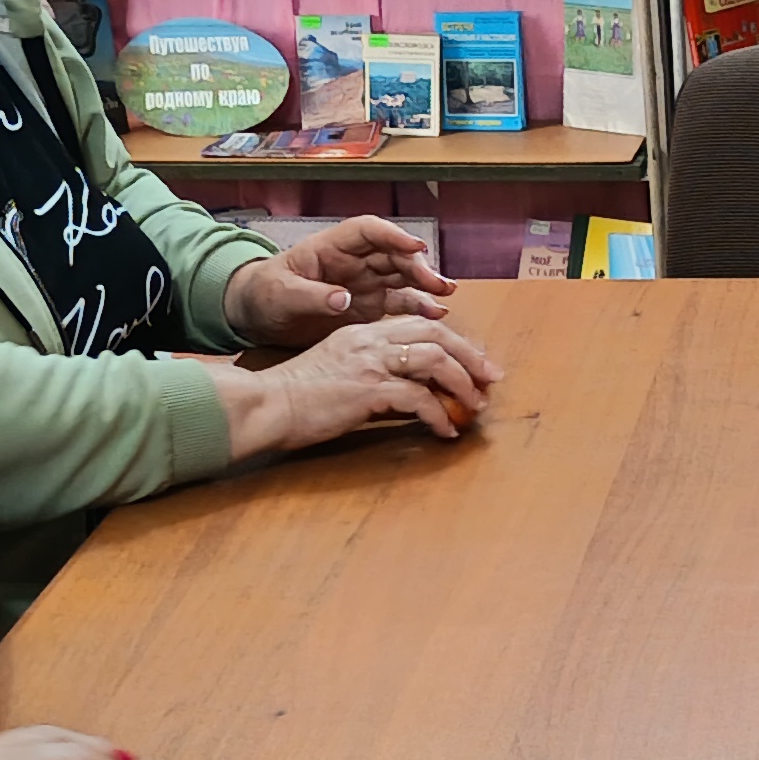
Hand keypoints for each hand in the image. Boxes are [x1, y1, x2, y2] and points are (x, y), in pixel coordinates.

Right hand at [222, 315, 498, 461]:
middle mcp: (370, 340)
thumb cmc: (296, 397)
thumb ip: (372, 374)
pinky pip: (418, 399)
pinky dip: (438, 415)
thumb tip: (408, 395)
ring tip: (475, 406)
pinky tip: (445, 431)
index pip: (420, 327)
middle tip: (491, 379)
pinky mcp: (368, 388)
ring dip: (462, 384)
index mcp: (363, 332)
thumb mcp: (338, 373)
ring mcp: (370, 361)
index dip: (454, 344)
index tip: (473, 363)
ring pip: (435, 360)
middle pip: (436, 335)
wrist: (267, 405)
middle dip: (470, 356)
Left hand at [223, 217, 452, 348]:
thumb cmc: (264, 295)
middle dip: (417, 266)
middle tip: (437, 284)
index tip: (415, 248)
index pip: (367, 231)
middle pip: (392, 254)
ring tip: (445, 296)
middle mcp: (353, 261)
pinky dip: (417, 306)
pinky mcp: (369, 306)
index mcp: (330, 247)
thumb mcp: (281, 295)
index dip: (393, 236)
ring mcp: (364, 283)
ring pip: (401, 276)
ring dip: (424, 284)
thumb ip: (311, 296)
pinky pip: (398, 302)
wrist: (258, 316)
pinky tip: (434, 314)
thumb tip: (342, 299)